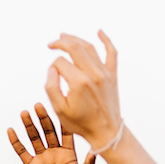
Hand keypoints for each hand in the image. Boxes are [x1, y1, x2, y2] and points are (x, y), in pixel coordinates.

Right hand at [8, 103, 94, 163]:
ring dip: (29, 126)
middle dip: (43, 119)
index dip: (62, 121)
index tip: (59, 107)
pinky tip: (11, 130)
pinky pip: (22, 152)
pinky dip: (16, 142)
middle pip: (48, 131)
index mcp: (69, 153)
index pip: (65, 133)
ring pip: (34, 138)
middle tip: (38, 106)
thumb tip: (96, 150)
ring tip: (24, 113)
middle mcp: (55, 152)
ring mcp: (42, 158)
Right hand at [45, 31, 121, 151]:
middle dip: (60, 43)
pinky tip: (99, 32)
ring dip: (75, 39)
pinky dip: (106, 40)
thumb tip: (53, 68)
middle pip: (74, 47)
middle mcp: (93, 73)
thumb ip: (51, 86)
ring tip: (64, 36)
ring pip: (89, 47)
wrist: (106, 132)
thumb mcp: (59, 109)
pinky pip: (111, 52)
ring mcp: (104, 72)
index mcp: (79, 82)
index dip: (52, 67)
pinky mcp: (112, 74)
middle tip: (51, 44)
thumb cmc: (81, 123)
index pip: (60, 62)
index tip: (52, 77)